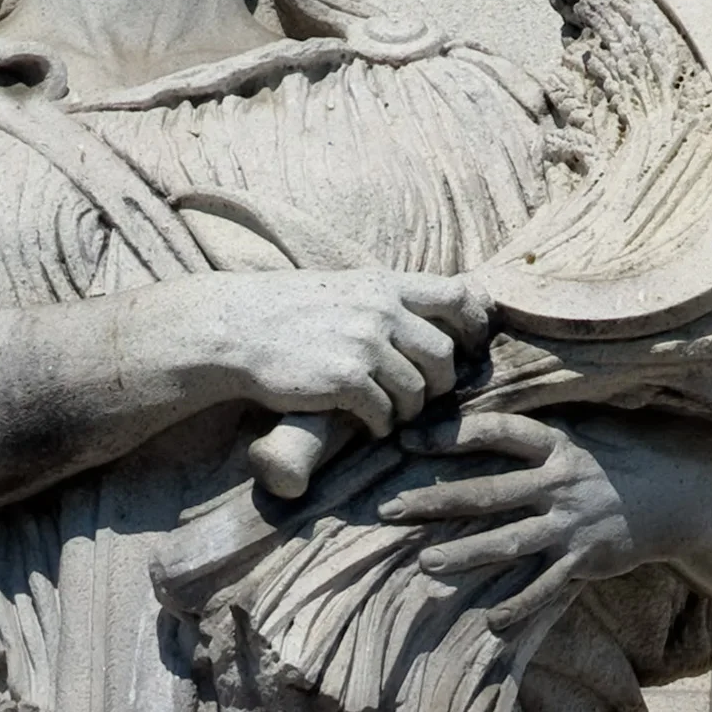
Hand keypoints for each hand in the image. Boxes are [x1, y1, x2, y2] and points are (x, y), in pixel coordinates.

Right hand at [193, 270, 490, 440]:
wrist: (236, 327)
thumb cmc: (288, 311)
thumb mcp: (343, 288)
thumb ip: (384, 300)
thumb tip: (427, 320)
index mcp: (383, 285)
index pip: (456, 297)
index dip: (474, 325)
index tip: (470, 347)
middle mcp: (380, 312)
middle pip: (443, 356)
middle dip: (438, 384)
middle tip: (420, 395)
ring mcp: (364, 347)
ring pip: (416, 392)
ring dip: (407, 410)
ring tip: (388, 413)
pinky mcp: (345, 381)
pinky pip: (384, 414)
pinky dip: (380, 425)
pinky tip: (366, 424)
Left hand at [377, 412, 637, 632]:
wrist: (682, 494)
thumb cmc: (622, 456)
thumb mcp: (586, 430)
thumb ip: (538, 431)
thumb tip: (484, 415)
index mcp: (558, 444)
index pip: (498, 433)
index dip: (454, 435)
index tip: (410, 441)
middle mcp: (560, 483)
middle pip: (488, 492)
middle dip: (436, 502)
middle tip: (390, 510)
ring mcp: (571, 524)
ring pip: (510, 541)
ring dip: (466, 554)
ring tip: (426, 563)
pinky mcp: (585, 559)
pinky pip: (547, 587)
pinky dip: (521, 606)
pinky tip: (491, 623)